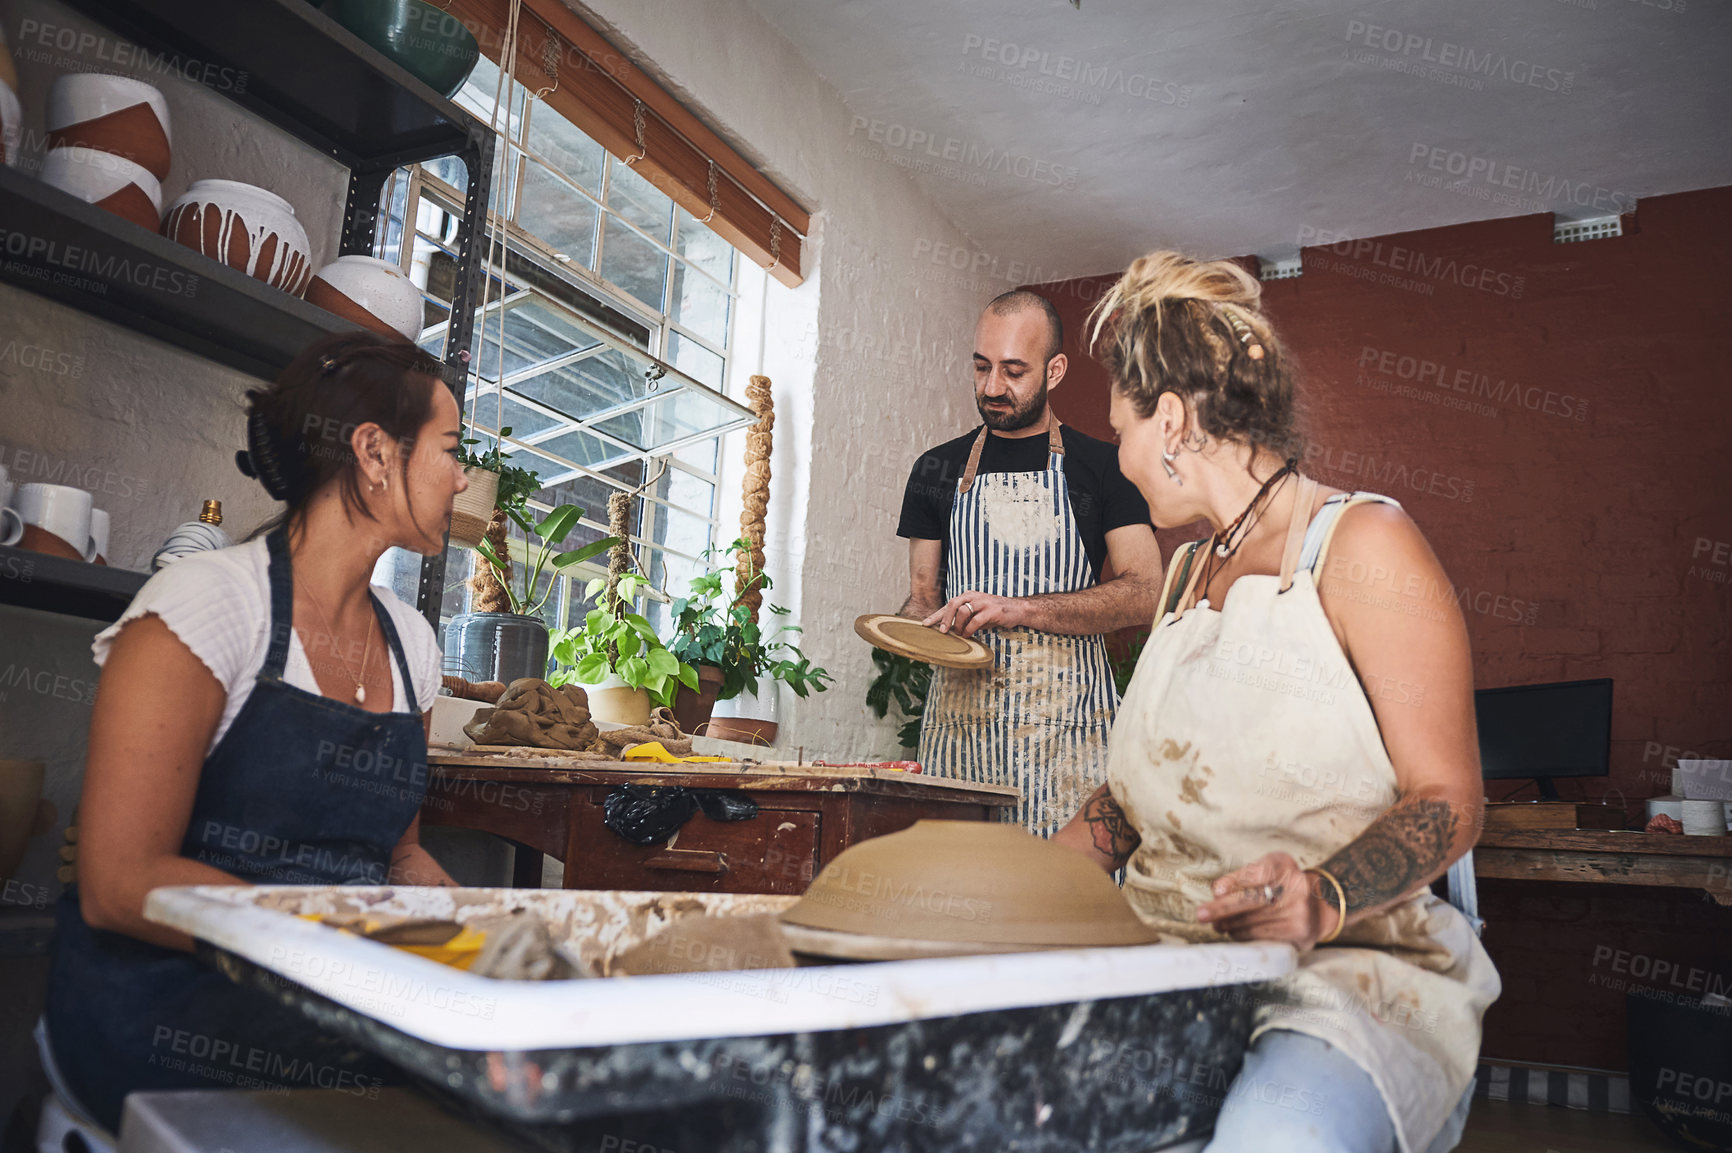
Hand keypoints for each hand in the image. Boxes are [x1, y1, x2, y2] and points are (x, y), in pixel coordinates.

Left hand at [921, 591, 1019, 636]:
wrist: (1016, 609)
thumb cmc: (994, 613)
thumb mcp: (976, 614)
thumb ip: (963, 618)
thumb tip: (948, 629)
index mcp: (968, 596)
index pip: (948, 604)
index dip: (936, 615)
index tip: (925, 624)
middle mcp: (974, 596)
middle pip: (953, 604)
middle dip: (944, 619)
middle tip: (941, 631)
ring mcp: (983, 602)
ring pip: (963, 611)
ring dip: (958, 625)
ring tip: (959, 634)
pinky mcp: (992, 610)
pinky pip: (975, 620)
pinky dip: (969, 629)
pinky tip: (968, 634)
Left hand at [1194, 852, 1340, 950]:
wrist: (1319, 906)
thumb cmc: (1282, 885)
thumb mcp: (1269, 870)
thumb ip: (1245, 876)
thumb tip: (1217, 892)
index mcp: (1284, 866)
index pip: (1258, 872)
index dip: (1236, 881)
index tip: (1217, 891)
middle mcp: (1296, 887)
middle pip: (1253, 899)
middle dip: (1223, 908)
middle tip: (1202, 914)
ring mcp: (1299, 912)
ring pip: (1254, 921)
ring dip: (1229, 924)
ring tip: (1216, 924)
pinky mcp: (1299, 933)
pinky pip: (1263, 935)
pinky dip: (1243, 934)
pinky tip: (1233, 932)